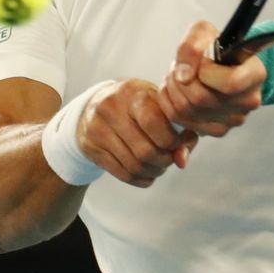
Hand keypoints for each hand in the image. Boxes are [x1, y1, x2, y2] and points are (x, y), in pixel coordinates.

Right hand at [77, 79, 199, 187]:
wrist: (95, 103)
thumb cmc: (137, 105)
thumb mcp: (158, 106)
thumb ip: (179, 130)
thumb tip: (182, 162)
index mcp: (132, 92)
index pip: (153, 123)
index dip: (172, 141)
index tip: (177, 143)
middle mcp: (111, 108)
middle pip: (145, 150)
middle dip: (164, 161)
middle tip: (169, 159)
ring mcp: (98, 128)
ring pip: (134, 165)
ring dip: (153, 172)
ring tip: (159, 167)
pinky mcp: (91, 147)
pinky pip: (121, 174)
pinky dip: (140, 179)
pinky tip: (147, 174)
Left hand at [156, 21, 266, 136]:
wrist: (222, 65)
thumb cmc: (216, 47)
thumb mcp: (204, 32)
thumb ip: (192, 46)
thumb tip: (184, 76)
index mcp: (255, 74)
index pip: (231, 83)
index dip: (206, 72)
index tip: (201, 61)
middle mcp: (249, 101)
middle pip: (201, 98)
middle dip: (181, 78)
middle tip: (181, 66)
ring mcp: (234, 120)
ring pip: (186, 110)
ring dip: (173, 88)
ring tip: (179, 75)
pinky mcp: (216, 130)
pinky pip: (179, 119)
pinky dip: (169, 101)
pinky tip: (177, 89)